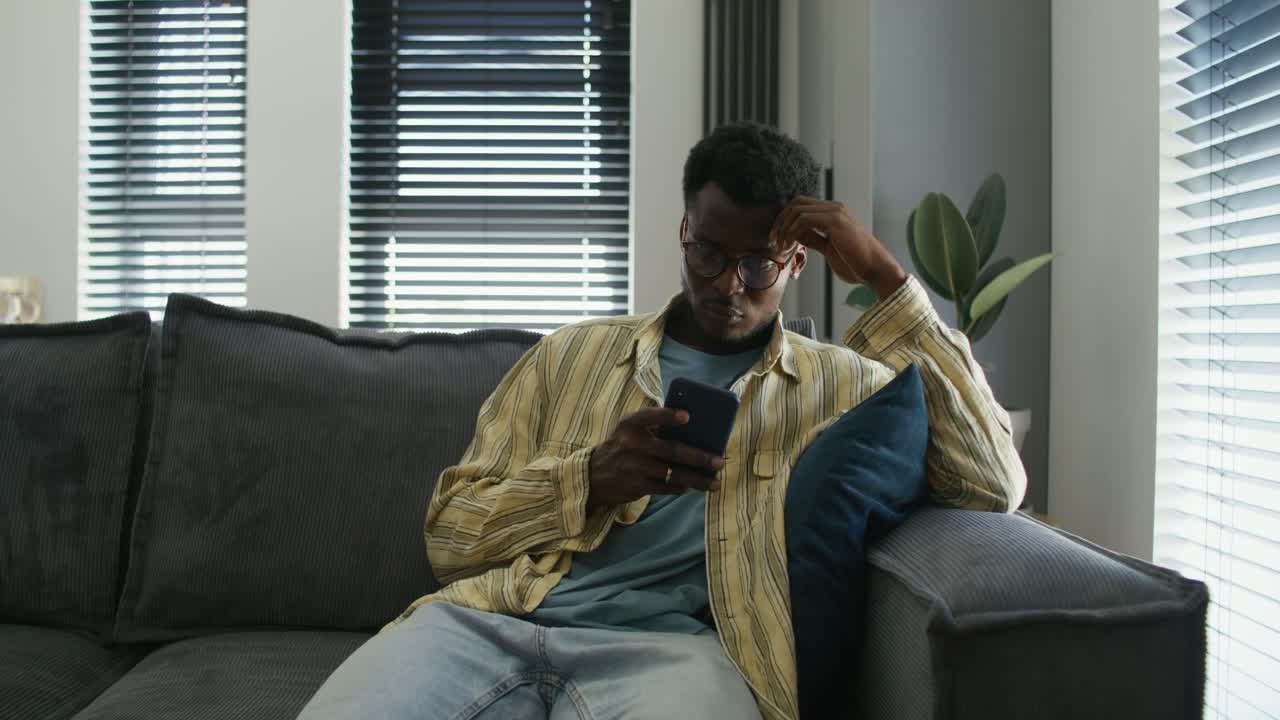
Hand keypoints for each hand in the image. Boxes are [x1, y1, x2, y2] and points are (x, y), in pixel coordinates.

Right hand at [586, 408, 725, 509]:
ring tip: (716, 483)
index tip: (688, 416)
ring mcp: (635, 467)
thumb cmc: (623, 446)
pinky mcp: (637, 486)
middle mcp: (632, 444)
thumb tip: (695, 430)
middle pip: (672, 451)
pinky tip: (692, 487)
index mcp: (631, 424)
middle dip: (699, 457)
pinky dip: (681, 488)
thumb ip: (655, 426)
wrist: (593, 476)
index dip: (668, 416)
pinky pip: (665, 488)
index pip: (649, 416)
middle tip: (719, 461)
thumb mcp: (630, 430)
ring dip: (697, 480)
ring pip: (673, 474)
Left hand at [770, 196, 906, 299]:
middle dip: (780, 221)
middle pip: (796, 203)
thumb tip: (796, 235)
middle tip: (773, 240)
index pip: (801, 205)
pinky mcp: (835, 220)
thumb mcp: (828, 248)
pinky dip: (792, 231)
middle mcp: (834, 208)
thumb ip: (814, 239)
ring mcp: (835, 212)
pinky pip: (804, 219)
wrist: (875, 269)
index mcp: (833, 212)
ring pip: (797, 209)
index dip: (784, 219)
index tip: (776, 238)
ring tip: (781, 246)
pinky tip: (791, 245)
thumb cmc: (855, 263)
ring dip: (784, 228)